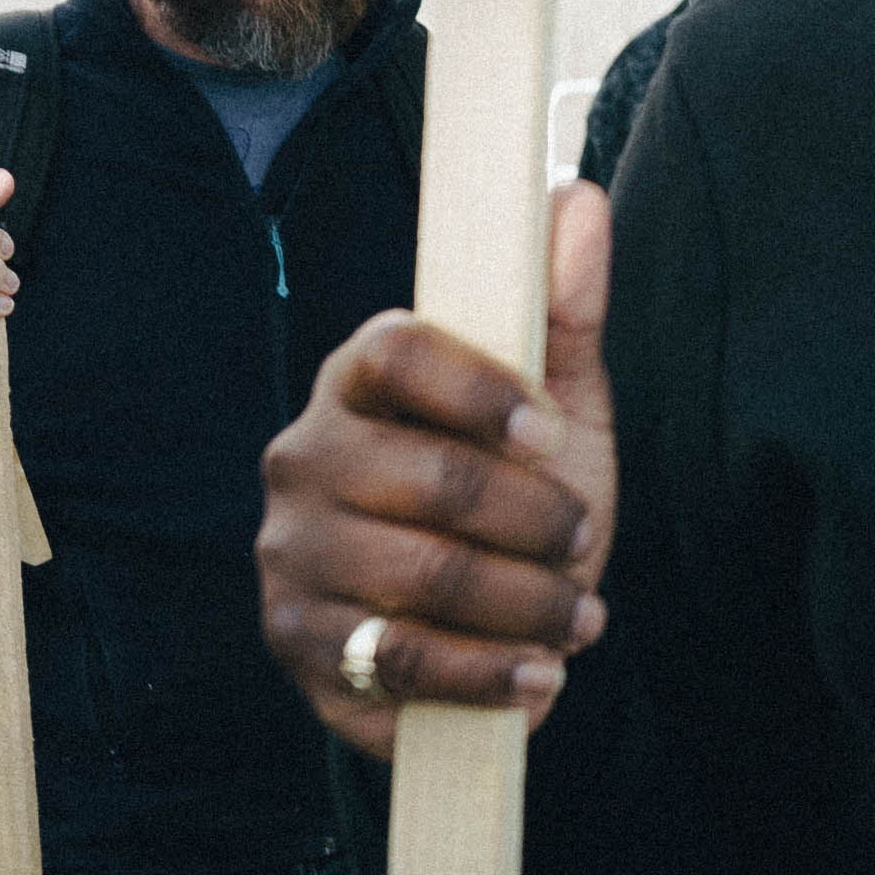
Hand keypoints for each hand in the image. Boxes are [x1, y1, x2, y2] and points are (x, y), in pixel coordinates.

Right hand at [260, 180, 615, 757]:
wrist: (482, 623)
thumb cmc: (514, 490)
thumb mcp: (552, 398)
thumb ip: (561, 305)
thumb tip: (578, 196)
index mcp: (357, 379)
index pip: (396, 350)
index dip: (480, 389)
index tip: (550, 430)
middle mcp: (303, 458)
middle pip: (430, 482)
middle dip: (535, 522)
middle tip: (584, 542)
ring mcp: (290, 553)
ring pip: (423, 578)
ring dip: (526, 606)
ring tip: (579, 618)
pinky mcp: (298, 642)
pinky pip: (400, 661)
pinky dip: (486, 676)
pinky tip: (538, 677)